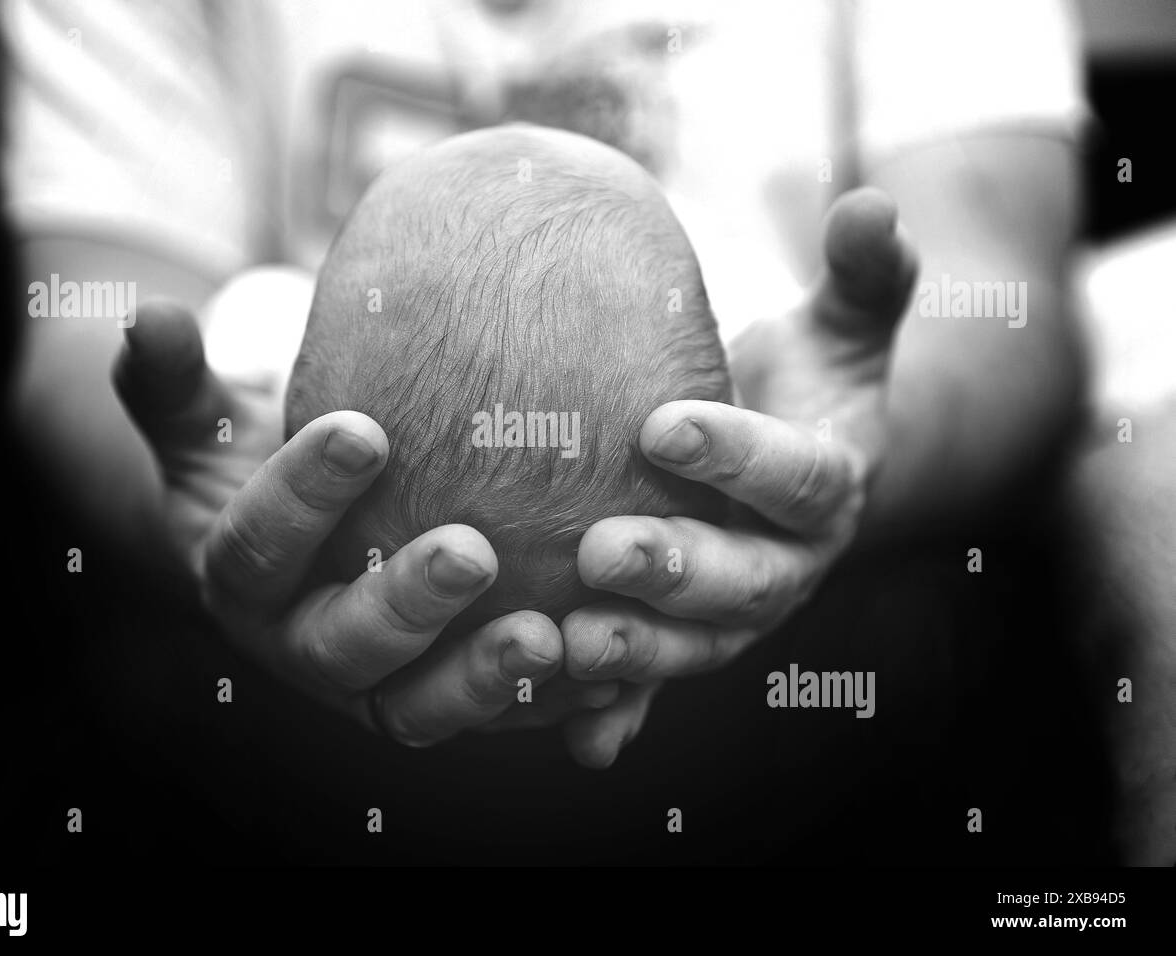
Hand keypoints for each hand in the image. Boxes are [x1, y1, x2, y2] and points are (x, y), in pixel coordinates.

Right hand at [113, 301, 610, 745]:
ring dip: (488, 681)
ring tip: (555, 636)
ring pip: (424, 708)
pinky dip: (555, 709)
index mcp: (243, 583)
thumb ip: (175, 385)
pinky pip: (500, 720)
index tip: (362, 430)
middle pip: (343, 648)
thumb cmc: (262, 469)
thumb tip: (145, 314)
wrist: (305, 551)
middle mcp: (304, 650)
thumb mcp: (211, 427)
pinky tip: (616, 677)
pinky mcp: (447, 701)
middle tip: (472, 551)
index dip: (303, 494)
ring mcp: (378, 688)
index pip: (259, 545)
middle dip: (404, 605)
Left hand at [557, 188, 918, 766]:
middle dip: (678, 570)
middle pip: (745, 580)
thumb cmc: (807, 386)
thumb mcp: (845, 328)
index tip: (662, 425)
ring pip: (697, 647)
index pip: (795, 475)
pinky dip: (623, 713)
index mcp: (829, 485)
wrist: (796, 474)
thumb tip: (873, 201)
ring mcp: (739, 616)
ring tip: (563, 641)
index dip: (738, 455)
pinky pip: (659, 687)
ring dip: (636, 653)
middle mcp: (790, 564)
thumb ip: (867, 275)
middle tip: (599, 549)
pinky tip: (577, 737)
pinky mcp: (689, 642)